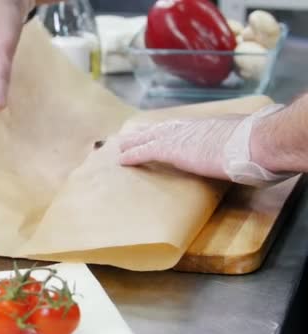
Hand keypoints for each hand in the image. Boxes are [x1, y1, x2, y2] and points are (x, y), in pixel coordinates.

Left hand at [118, 116, 245, 179]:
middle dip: (146, 132)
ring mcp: (181, 137)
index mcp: (209, 126)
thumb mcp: (248, 141)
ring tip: (121, 146)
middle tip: (132, 135)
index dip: (170, 129)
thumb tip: (250, 154)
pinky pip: (147, 152)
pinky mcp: (173, 149)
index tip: (161, 130)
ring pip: (150, 138)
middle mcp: (191, 128)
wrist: (256, 142)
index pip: (184, 127)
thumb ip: (241, 146)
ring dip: (134, 142)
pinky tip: (122, 159)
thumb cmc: (259, 145)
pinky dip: (133, 155)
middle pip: (162, 129)